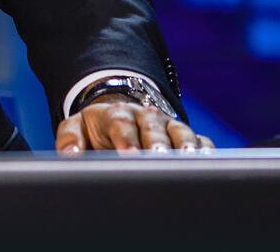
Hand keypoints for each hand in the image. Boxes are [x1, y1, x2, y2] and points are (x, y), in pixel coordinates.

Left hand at [55, 96, 214, 153]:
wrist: (118, 118)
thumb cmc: (96, 130)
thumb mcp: (76, 128)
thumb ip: (70, 140)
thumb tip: (71, 156)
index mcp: (117, 115)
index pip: (121, 124)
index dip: (125, 139)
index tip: (128, 154)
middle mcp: (146, 117)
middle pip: (153, 127)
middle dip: (156, 142)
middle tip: (158, 156)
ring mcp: (168, 126)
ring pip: (180, 132)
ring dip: (185, 145)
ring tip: (188, 159)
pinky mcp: (187, 137)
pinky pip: (201, 142)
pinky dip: (206, 151)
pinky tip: (210, 164)